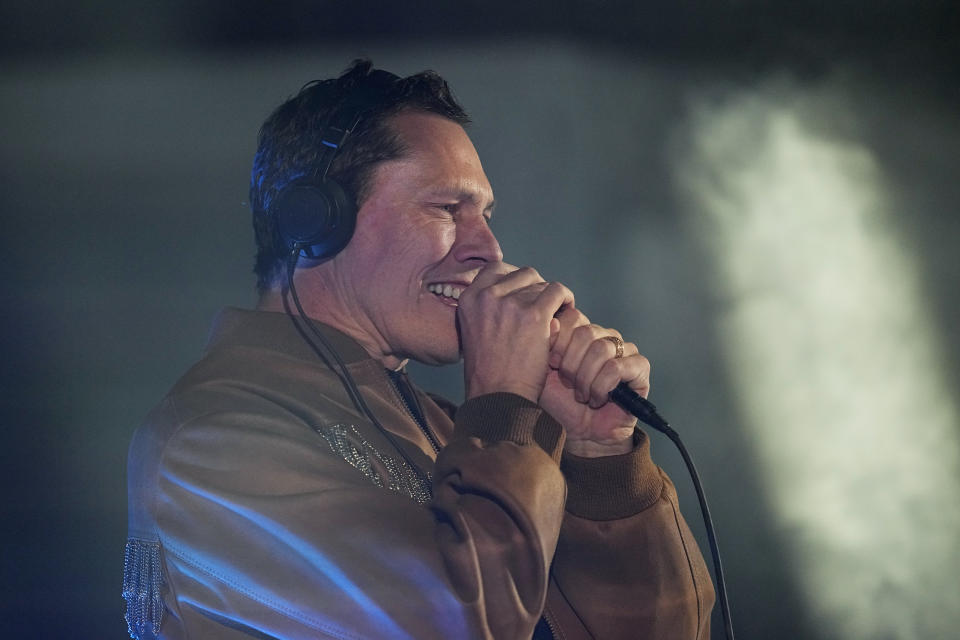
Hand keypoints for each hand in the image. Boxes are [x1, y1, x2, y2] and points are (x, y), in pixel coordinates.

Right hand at [457, 262, 573, 402]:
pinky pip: (557, 292)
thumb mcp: (475, 331)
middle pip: (522, 275)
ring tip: (556, 312)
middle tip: (544, 306)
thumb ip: (490, 308)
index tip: (525, 291)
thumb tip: (520, 291)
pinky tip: (568, 310)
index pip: (495, 269)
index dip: (514, 278)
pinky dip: (566, 299)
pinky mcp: (534, 314)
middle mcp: (486, 296)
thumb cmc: (489, 371)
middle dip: (535, 288)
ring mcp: (510, 303)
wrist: (498, 395)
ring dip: (550, 297)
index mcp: (468, 299)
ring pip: (540, 284)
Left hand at [539, 307, 650, 456]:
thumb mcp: (542, 370)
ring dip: (585, 379)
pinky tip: (597, 400)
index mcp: (581, 331)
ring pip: (602, 349)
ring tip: (582, 395)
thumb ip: (544, 343)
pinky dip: (601, 387)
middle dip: (571, 364)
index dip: (559, 341)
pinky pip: (617, 367)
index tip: (552, 364)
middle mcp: (604, 336)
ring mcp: (624, 350)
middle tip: (568, 383)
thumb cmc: (559, 402)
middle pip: (586, 333)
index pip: (573, 317)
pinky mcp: (640, 367)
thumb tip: (551, 320)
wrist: (578, 433)